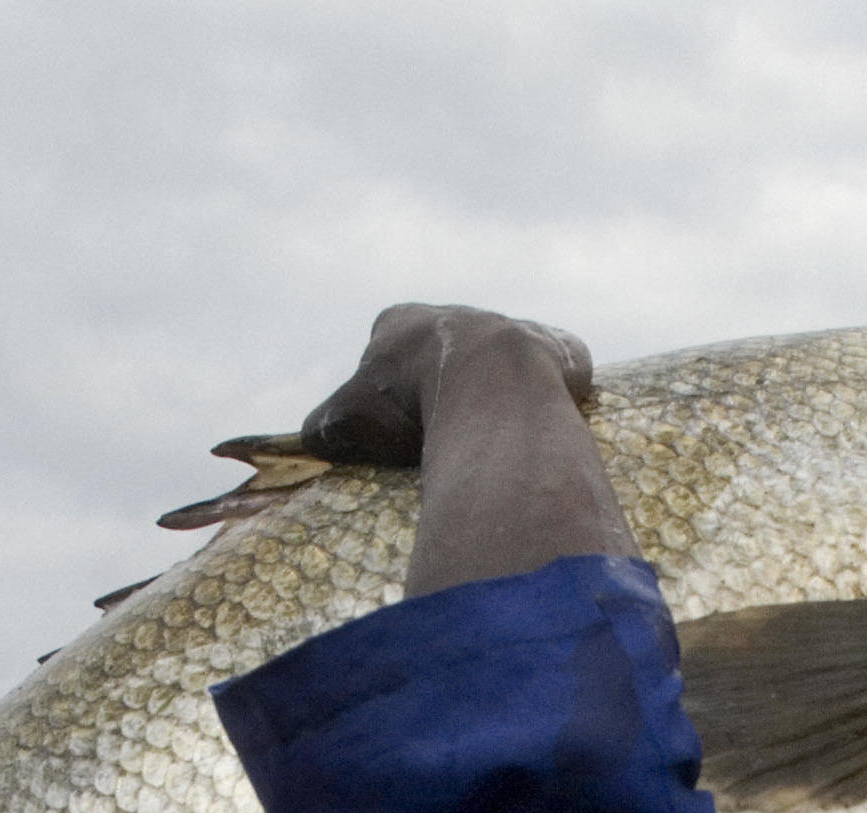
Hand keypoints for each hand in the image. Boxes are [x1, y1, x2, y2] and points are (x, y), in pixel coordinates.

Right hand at [296, 304, 594, 470]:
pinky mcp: (556, 350)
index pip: (384, 345)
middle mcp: (456, 316)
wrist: (494, 383)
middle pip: (441, 356)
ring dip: (491, 397)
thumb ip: (325, 427)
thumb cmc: (413, 399)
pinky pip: (547, 376)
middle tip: (438, 435)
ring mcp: (507, 329)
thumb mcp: (350, 417)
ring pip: (494, 367)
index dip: (383, 385)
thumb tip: (311, 441)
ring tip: (488, 439)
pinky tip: (533, 432)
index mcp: (403, 320)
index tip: (390, 420)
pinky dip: (539, 402)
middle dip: (440, 389)